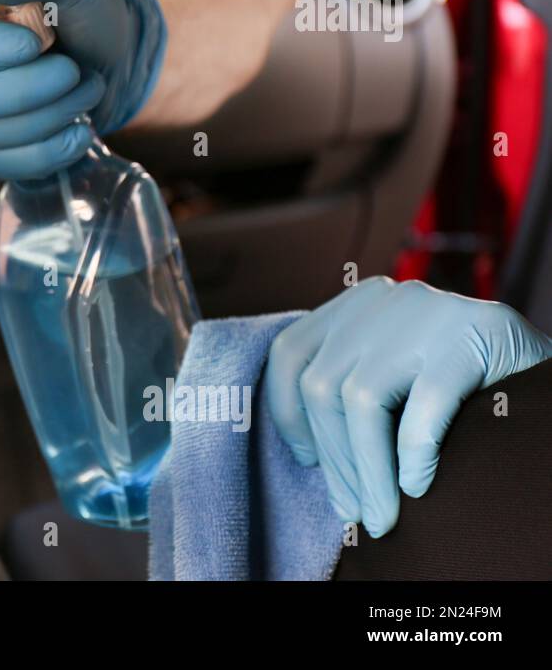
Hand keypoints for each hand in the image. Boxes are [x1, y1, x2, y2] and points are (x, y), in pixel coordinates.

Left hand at [265, 277, 551, 536]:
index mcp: (357, 305)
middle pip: (322, 386)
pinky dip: (413, 453)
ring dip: (368, 470)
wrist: (543, 373)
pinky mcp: (471, 336)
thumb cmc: (465, 382)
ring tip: (382, 514)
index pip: (291, 354)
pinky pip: (422, 404)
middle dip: (336, 461)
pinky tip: (418, 485)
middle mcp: (383, 300)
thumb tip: (317, 465)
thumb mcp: (397, 370)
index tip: (307, 460)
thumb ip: (353, 388)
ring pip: (360, 399)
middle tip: (355, 511)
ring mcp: (426, 312)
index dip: (288, 412)